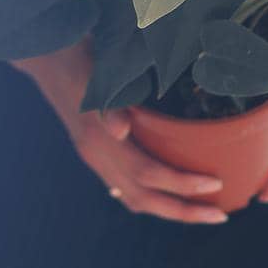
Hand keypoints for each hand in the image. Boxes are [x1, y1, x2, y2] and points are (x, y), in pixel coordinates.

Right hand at [18, 43, 229, 225]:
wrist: (46, 53)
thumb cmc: (81, 54)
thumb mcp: (97, 70)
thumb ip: (109, 102)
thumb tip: (121, 131)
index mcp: (99, 137)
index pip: (147, 174)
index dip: (181, 185)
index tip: (215, 183)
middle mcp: (95, 153)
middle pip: (143, 198)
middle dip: (183, 211)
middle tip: (221, 214)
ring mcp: (91, 155)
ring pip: (133, 198)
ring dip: (169, 209)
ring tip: (201, 210)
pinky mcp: (91, 152)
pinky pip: (123, 187)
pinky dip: (150, 197)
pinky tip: (166, 194)